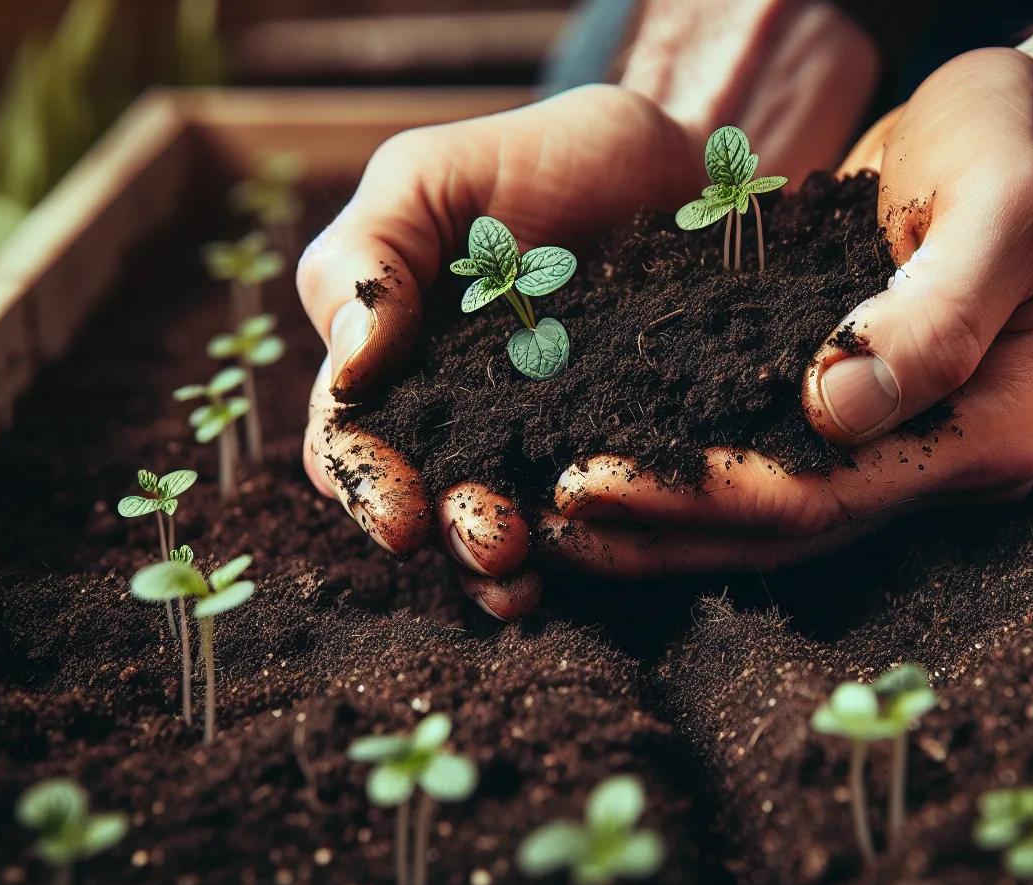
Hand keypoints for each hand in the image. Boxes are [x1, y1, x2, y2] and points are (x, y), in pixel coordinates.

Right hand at [298, 85, 697, 616]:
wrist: (684, 159)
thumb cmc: (547, 157)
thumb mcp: (433, 175)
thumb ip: (368, 258)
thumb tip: (352, 368)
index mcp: (395, 364)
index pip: (349, 445)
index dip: (366, 487)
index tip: (401, 515)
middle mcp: (459, 422)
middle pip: (422, 504)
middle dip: (448, 535)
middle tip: (493, 542)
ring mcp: (542, 447)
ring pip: (501, 527)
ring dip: (501, 565)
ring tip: (527, 578)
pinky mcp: (624, 459)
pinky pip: (598, 518)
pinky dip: (590, 549)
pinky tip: (599, 559)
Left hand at [543, 0, 1032, 577]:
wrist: (1025, 128)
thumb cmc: (1022, 147)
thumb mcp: (1005, 205)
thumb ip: (938, 309)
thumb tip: (838, 408)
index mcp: (983, 438)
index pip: (827, 497)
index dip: (706, 498)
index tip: (595, 483)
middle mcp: (934, 462)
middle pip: (782, 528)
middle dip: (660, 524)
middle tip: (543, 516)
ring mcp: (894, 445)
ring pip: (762, 512)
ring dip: (660, 517)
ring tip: (552, 514)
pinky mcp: (851, 414)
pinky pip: (756, 456)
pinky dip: (681, 465)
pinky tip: (604, 456)